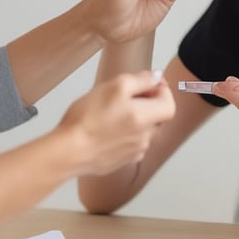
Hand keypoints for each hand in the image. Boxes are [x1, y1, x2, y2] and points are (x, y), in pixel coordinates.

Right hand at [56, 70, 174, 175]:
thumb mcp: (115, 86)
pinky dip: (124, 133)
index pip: (170, 103)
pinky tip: (106, 129)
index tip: (148, 82)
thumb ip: (141, 80)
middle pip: (157, 116)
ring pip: (143, 130)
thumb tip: (157, 77)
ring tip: (111, 112)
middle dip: (147, 103)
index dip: (161, 90)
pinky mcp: (121, 162)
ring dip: (135, 118)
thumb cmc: (89, 117)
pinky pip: (131, 143)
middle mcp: (146, 138)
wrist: (69, 151)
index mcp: (147, 118)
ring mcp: (134, 152)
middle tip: (125, 95)